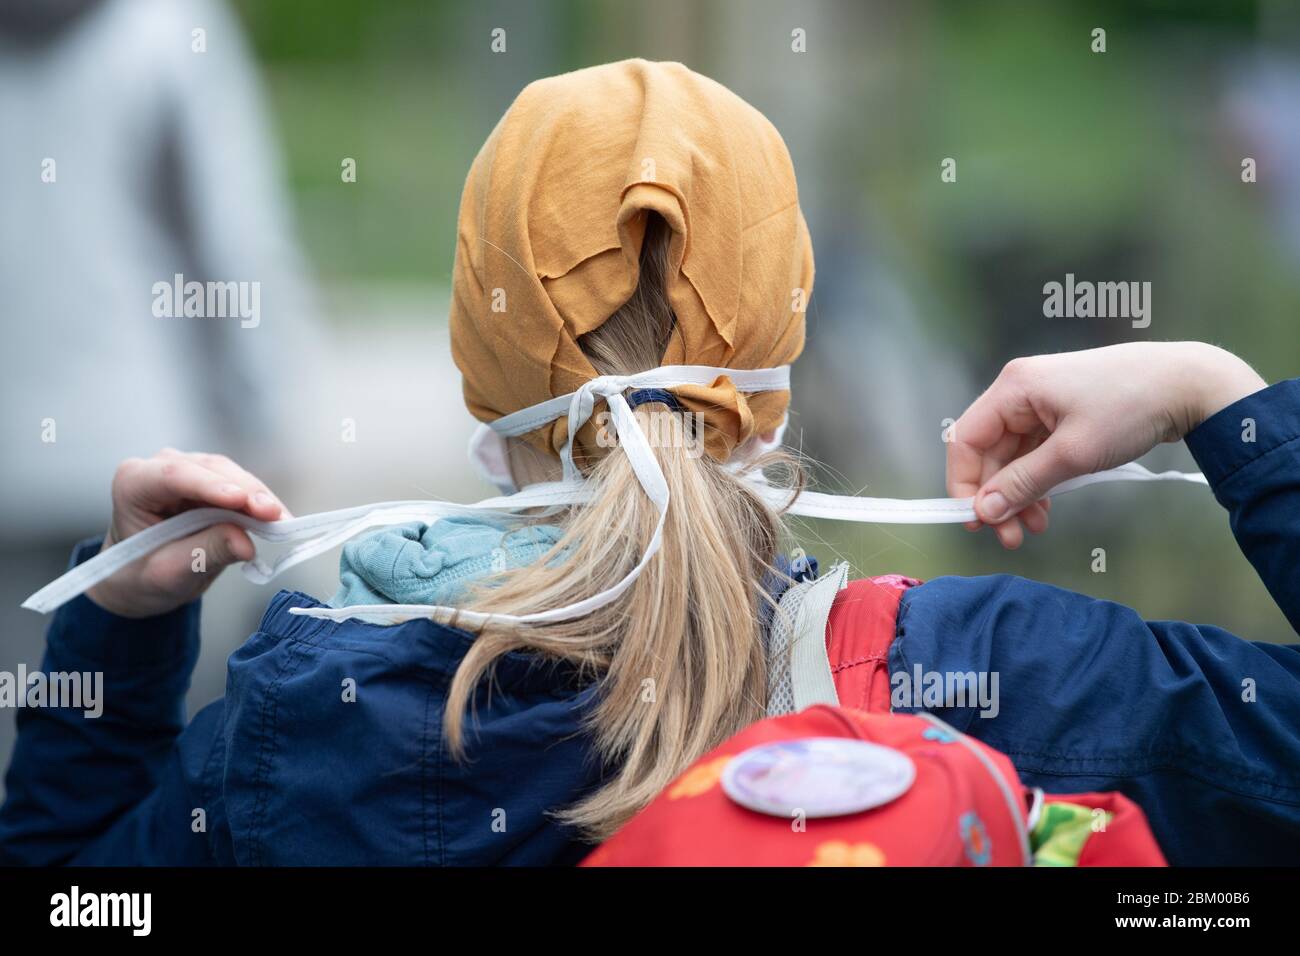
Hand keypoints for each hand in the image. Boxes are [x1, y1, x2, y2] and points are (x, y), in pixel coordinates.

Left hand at [85, 449, 288, 617]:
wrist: (142, 577)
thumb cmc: (143, 574)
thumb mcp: (169, 573)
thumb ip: (205, 553)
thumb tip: (246, 543)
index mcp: (133, 484)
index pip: (174, 476)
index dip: (209, 486)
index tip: (241, 500)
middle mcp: (160, 466)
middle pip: (210, 471)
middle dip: (245, 492)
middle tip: (274, 515)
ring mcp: (189, 469)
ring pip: (232, 475)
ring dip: (258, 498)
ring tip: (281, 521)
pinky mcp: (213, 480)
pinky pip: (242, 485)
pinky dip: (260, 504)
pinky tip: (278, 519)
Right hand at [946, 342, 1265, 548]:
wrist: (1189, 384)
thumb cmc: (1129, 407)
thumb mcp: (1073, 453)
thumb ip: (1023, 483)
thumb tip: (983, 511)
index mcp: (1014, 388)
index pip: (966, 439)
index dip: (964, 483)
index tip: (976, 521)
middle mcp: (1020, 392)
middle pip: (988, 452)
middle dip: (997, 496)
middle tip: (1010, 537)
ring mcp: (1042, 403)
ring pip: (1013, 457)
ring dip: (1018, 494)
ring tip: (1034, 528)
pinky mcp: (1062, 414)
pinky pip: (1035, 453)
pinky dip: (1037, 482)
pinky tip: (1046, 508)